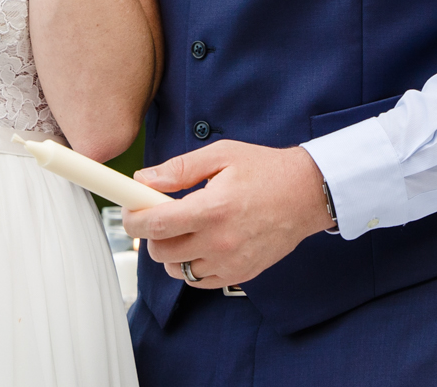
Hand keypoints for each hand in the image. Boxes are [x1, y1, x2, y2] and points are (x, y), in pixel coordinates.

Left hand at [122, 141, 334, 288]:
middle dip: (151, 232)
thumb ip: (178, 169)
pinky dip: (192, 264)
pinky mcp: (240, 274)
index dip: (133, 219)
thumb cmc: (265, 170)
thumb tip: (143, 180)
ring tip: (184, 227)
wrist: (307, 194)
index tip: (130, 210)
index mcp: (213, 209)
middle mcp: (220, 241)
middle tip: (159, 214)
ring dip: (171, 250)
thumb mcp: (220, 155)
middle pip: (160, 251)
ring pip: (177, 270)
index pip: (155, 225)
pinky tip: (201, 242)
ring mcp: (231, 263)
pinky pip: (199, 280)